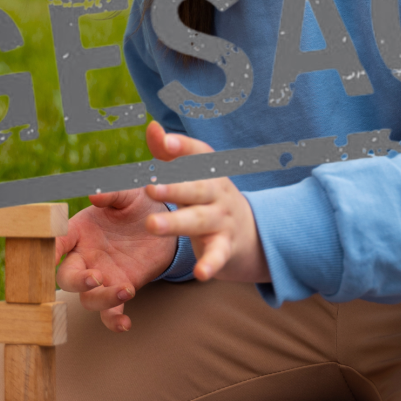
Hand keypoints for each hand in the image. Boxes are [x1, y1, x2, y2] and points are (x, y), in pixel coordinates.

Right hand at [54, 185, 176, 332]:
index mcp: (80, 231)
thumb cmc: (140, 205)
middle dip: (76, 281)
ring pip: (88, 299)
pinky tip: (125, 324)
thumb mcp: (129, 194)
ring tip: (125, 290)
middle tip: (95, 277)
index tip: (52, 255)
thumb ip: (113, 194)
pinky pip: (111, 313)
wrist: (166, 223)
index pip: (57, 241)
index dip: (50, 249)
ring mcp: (102, 276)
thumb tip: (94, 196)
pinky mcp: (120, 288)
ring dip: (101, 299)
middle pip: (67, 278)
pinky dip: (114, 322)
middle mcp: (85, 256)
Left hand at [142, 121, 270, 283]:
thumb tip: (152, 126)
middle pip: (196, 188)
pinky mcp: (226, 246)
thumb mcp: (194, 174)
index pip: (198, 155)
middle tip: (149, 188)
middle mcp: (217, 192)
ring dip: (175, 223)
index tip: (165, 142)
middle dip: (174, 187)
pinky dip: (210, 264)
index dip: (183, 147)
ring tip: (152, 225)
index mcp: (209, 171)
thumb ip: (171, 152)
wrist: (251, 232)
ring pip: (199, 220)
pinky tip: (200, 273)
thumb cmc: (209, 196)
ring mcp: (222, 219)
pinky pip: (218, 255)